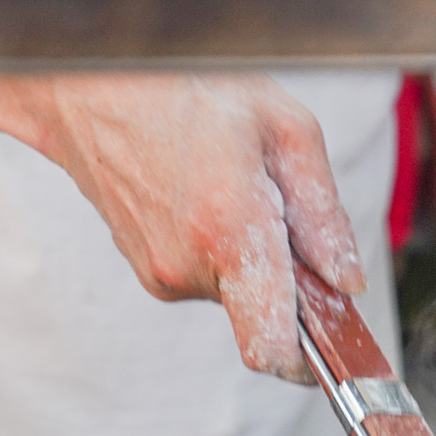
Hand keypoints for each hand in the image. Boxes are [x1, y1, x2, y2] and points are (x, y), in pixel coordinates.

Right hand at [28, 74, 364, 380]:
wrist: (89, 74)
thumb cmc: (187, 86)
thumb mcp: (284, 128)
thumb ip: (324, 216)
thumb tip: (347, 281)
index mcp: (227, 232)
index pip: (271, 347)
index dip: (311, 361)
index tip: (336, 347)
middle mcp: (185, 264)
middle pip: (264, 311)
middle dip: (286, 275)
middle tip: (278, 205)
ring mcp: (156, 269)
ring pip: (234, 291)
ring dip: (249, 254)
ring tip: (232, 185)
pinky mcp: (143, 265)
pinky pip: (203, 274)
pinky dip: (218, 246)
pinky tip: (205, 191)